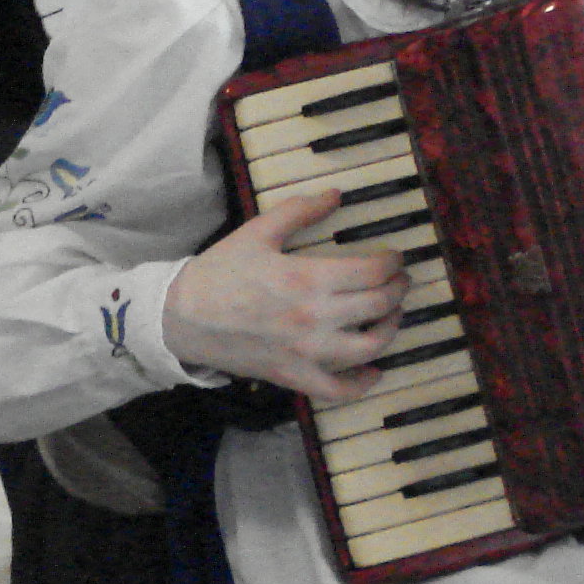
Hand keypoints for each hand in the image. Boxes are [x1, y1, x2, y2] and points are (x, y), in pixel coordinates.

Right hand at [165, 189, 409, 399]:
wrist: (183, 317)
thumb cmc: (220, 272)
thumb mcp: (258, 232)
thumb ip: (300, 210)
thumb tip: (337, 194)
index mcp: (307, 278)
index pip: (372, 271)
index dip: (392, 262)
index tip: (394, 257)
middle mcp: (314, 317)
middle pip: (378, 305)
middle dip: (398, 290)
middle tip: (399, 281)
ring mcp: (306, 351)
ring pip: (369, 347)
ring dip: (390, 329)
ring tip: (392, 315)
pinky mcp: (294, 375)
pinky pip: (338, 389)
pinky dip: (361, 384)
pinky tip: (373, 371)